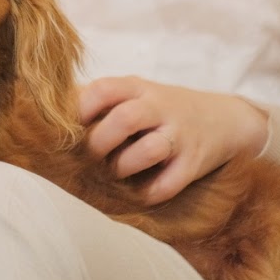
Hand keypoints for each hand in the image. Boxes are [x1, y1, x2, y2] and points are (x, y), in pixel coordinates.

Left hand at [79, 76, 268, 204]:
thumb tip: (54, 117)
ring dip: (125, 166)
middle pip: (125, 119)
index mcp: (139, 87)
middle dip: (101, 142)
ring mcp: (180, 135)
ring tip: (117, 171)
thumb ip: (105, 101)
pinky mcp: (195, 163)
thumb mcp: (138, 93)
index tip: (73, 126)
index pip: (105, 88)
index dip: (82, 108)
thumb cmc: (165, 109)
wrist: (225, 118)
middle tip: (92, 155)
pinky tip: (141, 191)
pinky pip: (170, 182)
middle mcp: (160, 107)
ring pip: (149, 150)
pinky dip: (150, 191)